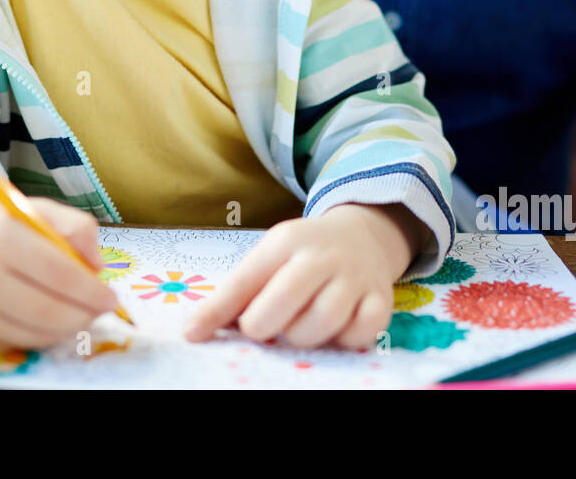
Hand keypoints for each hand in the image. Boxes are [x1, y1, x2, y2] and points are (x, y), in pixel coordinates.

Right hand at [0, 192, 119, 352]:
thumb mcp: (34, 209)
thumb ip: (75, 227)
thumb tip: (97, 267)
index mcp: (0, 238)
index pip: (58, 274)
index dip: (91, 291)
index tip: (112, 297)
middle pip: (50, 312)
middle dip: (85, 315)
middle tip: (100, 310)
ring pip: (37, 335)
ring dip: (67, 328)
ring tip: (78, 313)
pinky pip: (16, 344)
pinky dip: (39, 335)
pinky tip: (44, 317)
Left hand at [182, 204, 414, 348]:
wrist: (362, 236)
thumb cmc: (302, 256)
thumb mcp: (269, 259)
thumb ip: (237, 294)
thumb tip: (194, 331)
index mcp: (286, 241)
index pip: (245, 279)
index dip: (218, 311)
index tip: (194, 334)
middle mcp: (322, 255)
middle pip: (283, 301)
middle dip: (263, 325)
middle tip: (263, 327)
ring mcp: (355, 277)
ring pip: (321, 323)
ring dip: (302, 336)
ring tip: (298, 324)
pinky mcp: (381, 299)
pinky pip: (360, 334)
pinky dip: (343, 340)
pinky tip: (334, 328)